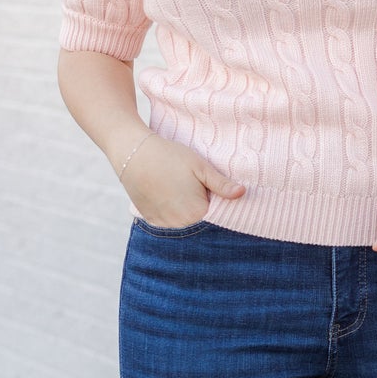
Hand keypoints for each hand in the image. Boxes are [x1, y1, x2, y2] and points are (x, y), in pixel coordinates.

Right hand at [119, 132, 243, 227]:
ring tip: (175, 186)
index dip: (213, 199)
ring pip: (183, 220)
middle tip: (188, 183)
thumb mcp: (200, 167)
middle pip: (199, 219)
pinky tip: (164, 193)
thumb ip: (221, 184)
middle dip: (199, 205)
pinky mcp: (151, 220)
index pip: (216, 213)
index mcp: (197, 212)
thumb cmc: (170, 156)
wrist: (133, 153)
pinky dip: (169, 211)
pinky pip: (167, 220)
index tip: (206, 186)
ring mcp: (164, 223)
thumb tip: (242, 193)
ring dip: (184, 210)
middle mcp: (180, 224)